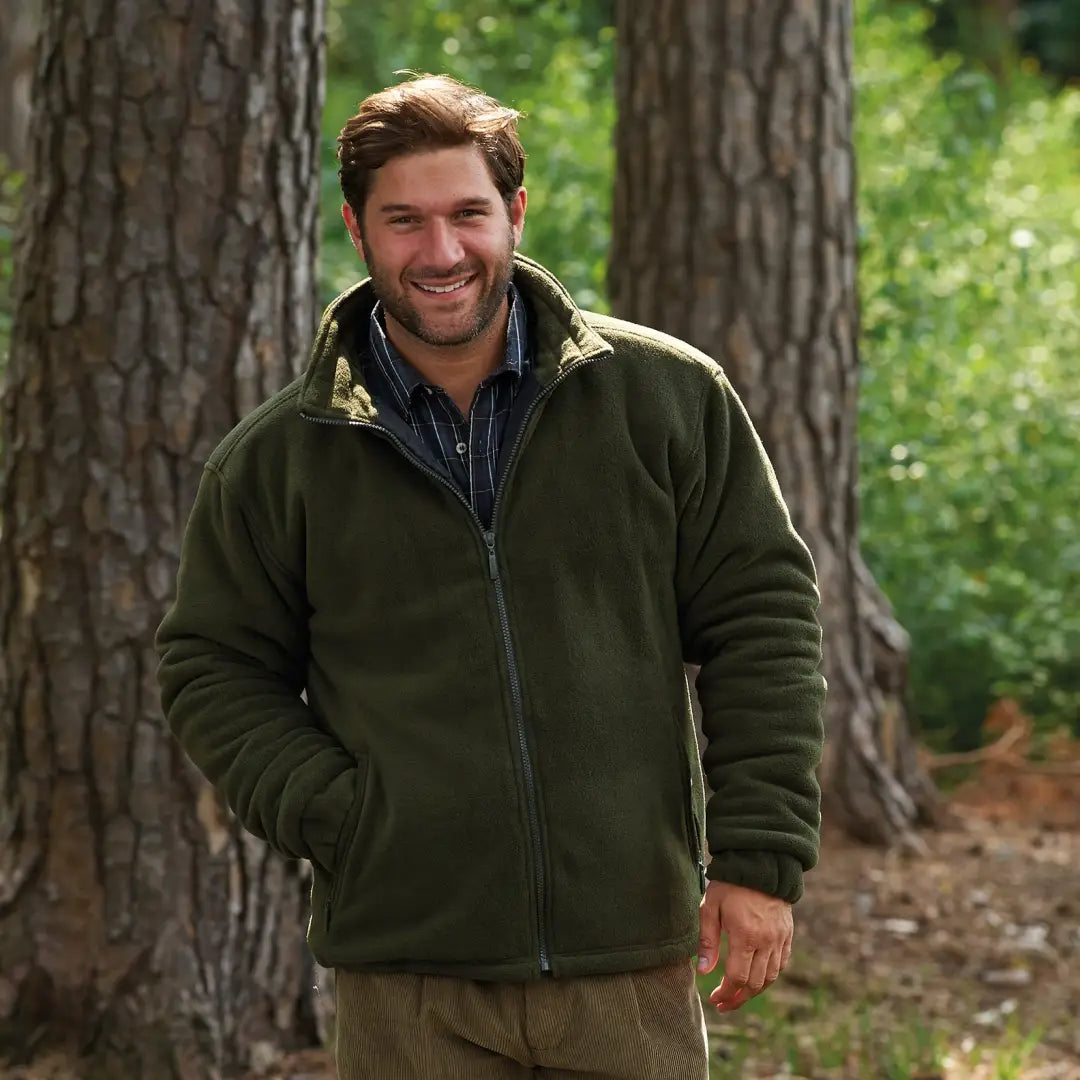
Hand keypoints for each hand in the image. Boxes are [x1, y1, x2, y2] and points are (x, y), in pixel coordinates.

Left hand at [696, 879, 792, 1012]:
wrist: (761, 863)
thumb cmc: (730, 884)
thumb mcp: (711, 907)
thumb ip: (707, 940)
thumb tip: (704, 971)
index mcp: (745, 935)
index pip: (737, 978)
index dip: (725, 993)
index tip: (714, 999)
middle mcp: (766, 941)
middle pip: (755, 984)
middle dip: (738, 999)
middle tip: (723, 1004)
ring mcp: (780, 939)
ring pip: (770, 978)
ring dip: (754, 991)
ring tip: (737, 995)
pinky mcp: (787, 935)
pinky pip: (781, 965)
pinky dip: (769, 976)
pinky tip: (756, 978)